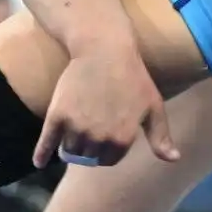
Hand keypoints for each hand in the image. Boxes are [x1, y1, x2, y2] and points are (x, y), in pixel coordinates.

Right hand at [32, 48, 178, 168]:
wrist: (104, 49)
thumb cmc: (133, 76)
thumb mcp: (153, 106)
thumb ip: (160, 136)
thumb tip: (174, 159)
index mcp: (122, 139)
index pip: (109, 160)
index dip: (108, 152)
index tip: (106, 140)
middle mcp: (98, 138)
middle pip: (88, 158)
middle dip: (90, 150)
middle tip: (90, 135)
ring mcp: (76, 127)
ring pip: (70, 151)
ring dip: (71, 148)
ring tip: (73, 137)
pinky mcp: (56, 116)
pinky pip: (46, 142)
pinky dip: (41, 154)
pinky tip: (37, 162)